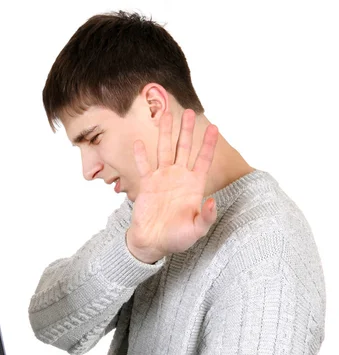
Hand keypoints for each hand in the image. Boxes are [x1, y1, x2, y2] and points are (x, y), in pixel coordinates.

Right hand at [128, 109, 217, 258]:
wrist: (153, 242)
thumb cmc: (177, 238)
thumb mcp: (197, 230)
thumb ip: (207, 217)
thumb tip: (212, 202)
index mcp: (194, 185)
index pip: (203, 160)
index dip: (209, 144)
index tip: (215, 128)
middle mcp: (179, 177)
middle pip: (184, 148)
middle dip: (186, 130)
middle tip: (188, 112)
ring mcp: (162, 178)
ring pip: (164, 150)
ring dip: (165, 133)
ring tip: (166, 115)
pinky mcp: (147, 184)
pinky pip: (144, 166)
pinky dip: (141, 155)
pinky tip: (139, 141)